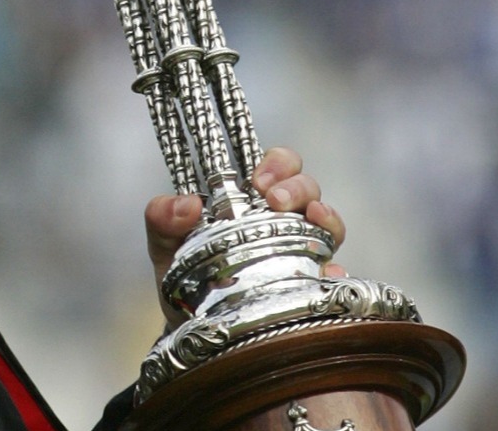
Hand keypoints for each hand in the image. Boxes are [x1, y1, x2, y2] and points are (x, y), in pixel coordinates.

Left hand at [142, 147, 347, 328]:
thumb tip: (186, 204)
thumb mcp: (166, 247)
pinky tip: (327, 272)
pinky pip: (334, 274)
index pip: (278, 165)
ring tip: (312, 217)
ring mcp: (302, 253)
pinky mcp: (312, 288)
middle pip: (307, 185)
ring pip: (328, 222)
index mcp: (252, 201)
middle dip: (296, 185)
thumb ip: (162, 219)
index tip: (258, 180)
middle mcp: (283, 221)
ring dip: (325, 215)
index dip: (277, 163)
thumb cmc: (186, 279)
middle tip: (275, 200)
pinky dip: (334, 270)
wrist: (195, 334)